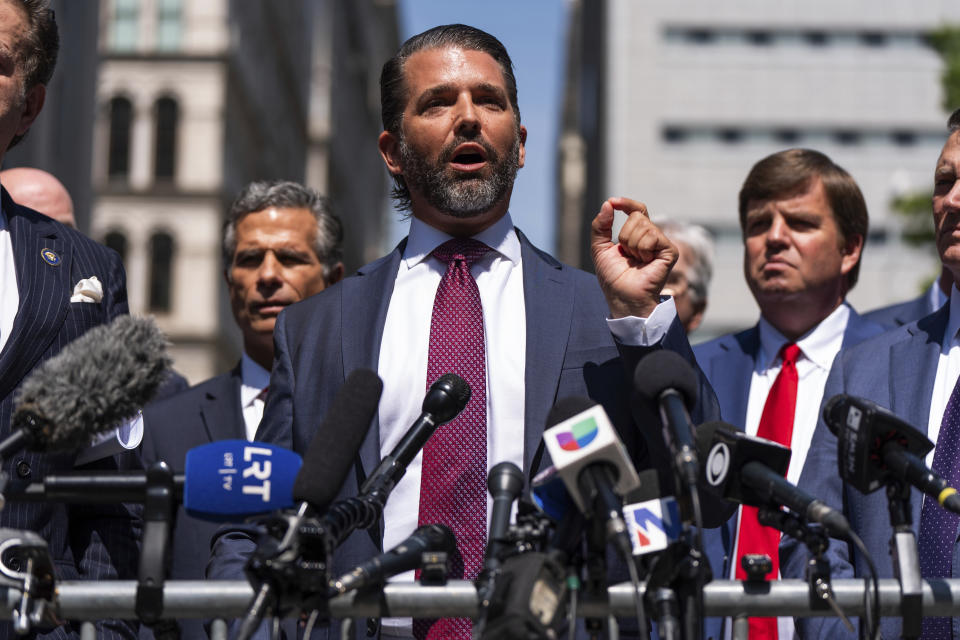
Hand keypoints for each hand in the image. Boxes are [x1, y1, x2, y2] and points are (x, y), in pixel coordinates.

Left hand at [590, 197, 677, 318]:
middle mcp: (653, 236)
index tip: (613, 202)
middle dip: (625, 236)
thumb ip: (600, 226)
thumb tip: (607, 204)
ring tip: (636, 261)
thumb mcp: (599, 249)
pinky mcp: (670, 251)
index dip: (626, 203)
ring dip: (632, 246)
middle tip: (627, 256)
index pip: (636, 210)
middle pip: (636, 216)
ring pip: (643, 226)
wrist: (623, 296)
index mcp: (638, 235)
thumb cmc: (613, 277)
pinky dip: (642, 250)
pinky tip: (645, 263)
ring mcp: (662, 243)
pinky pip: (651, 236)